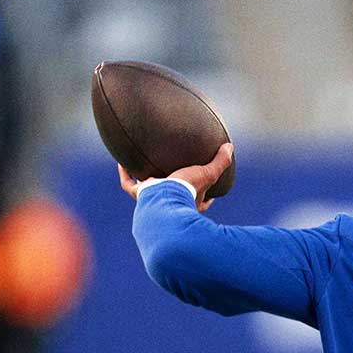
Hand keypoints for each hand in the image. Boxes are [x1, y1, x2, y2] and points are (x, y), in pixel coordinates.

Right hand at [118, 143, 232, 212]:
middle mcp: (172, 205)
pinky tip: (122, 161)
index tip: (210, 190)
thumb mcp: (207, 175)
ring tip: (144, 166)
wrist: (165, 200)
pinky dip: (125, 173)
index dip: (206, 197)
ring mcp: (154, 201)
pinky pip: (129, 185)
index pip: (201, 202)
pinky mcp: (139, 196)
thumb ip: (220, 162)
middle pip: (174, 197)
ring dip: (147, 181)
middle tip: (173, 173)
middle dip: (174, 188)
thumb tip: (230, 148)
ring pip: (149, 193)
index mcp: (191, 204)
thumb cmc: (187, 191)